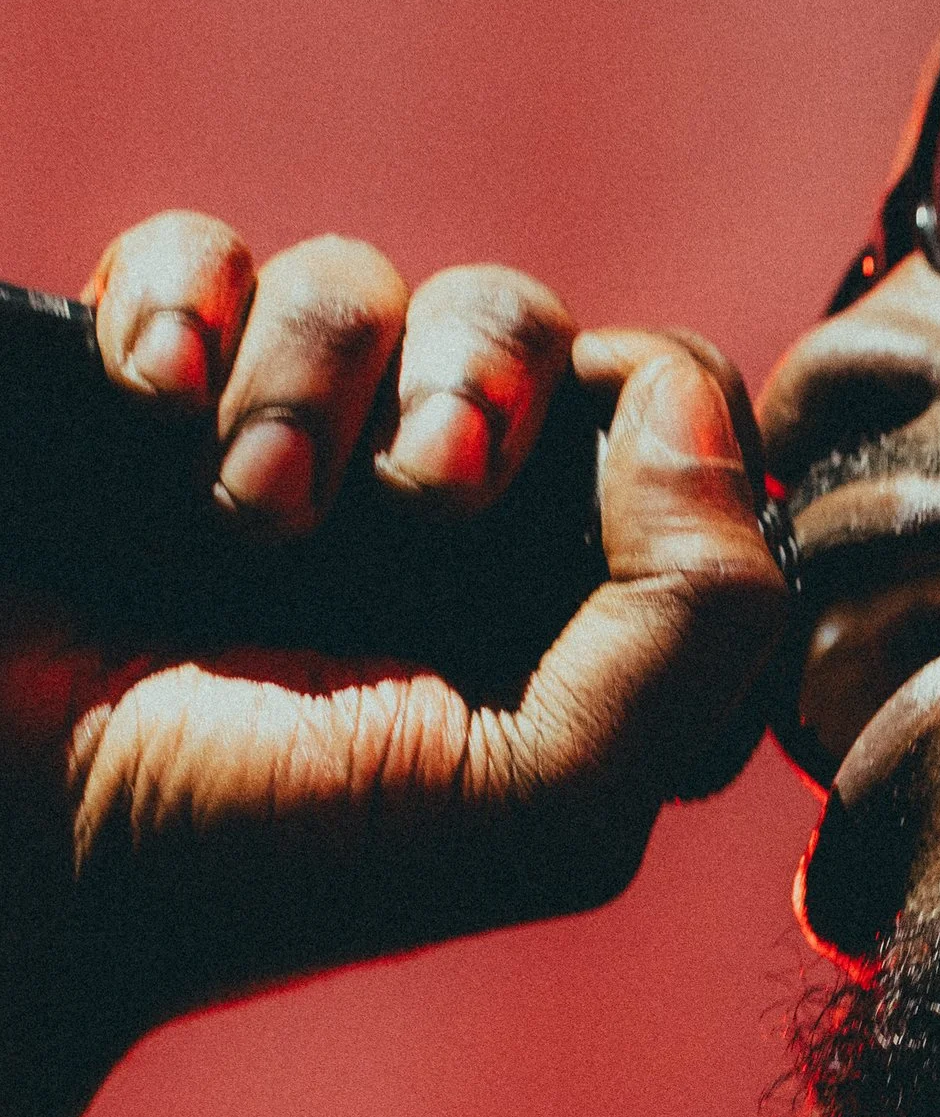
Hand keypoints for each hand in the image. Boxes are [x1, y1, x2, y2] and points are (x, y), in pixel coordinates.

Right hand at [0, 213, 789, 1116]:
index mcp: (545, 634)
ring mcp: (275, 454)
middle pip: (532, 338)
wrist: (1, 850)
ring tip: (246, 517)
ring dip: (314, 377)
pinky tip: (149, 409)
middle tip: (423, 498)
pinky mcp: (137, 393)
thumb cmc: (270, 860)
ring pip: (366, 288)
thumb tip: (692, 406)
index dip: (670, 452)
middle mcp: (422, 537)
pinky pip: (201, 255)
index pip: (690, 457)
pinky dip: (179, 305)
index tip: (598, 510)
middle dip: (486, 382)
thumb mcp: (543, 809)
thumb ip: (693, 629)